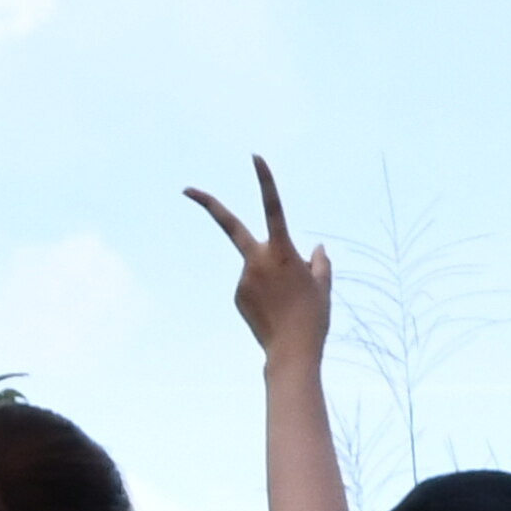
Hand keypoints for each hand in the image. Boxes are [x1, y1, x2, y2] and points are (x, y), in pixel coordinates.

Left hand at [181, 159, 333, 369]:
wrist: (291, 352)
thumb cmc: (314, 317)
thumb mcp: (324, 286)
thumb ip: (320, 263)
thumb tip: (316, 248)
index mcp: (282, 251)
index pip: (273, 207)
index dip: (265, 181)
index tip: (255, 157)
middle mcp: (257, 259)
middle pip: (230, 225)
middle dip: (208, 204)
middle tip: (186, 189)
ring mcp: (243, 278)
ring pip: (256, 267)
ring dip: (270, 278)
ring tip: (287, 304)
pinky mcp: (237, 294)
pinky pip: (251, 286)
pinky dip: (263, 294)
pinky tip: (275, 312)